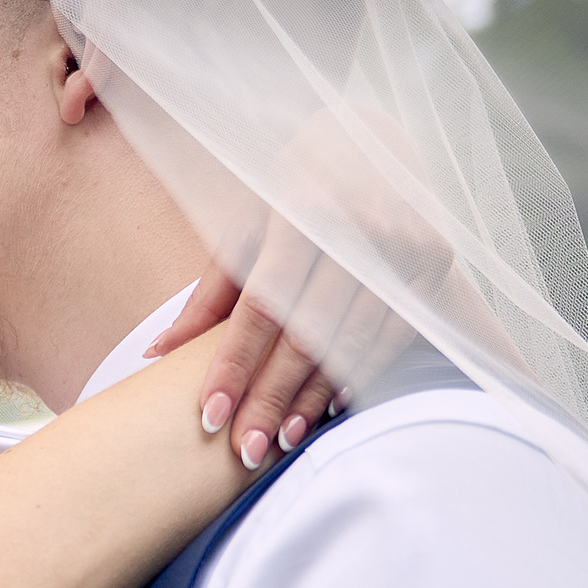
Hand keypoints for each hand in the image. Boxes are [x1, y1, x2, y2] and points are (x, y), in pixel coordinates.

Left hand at [146, 108, 504, 466]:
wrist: (370, 137)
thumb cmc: (291, 187)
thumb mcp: (244, 225)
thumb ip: (208, 294)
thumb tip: (155, 353)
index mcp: (300, 211)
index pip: (262, 306)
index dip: (235, 364)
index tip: (209, 416)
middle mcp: (355, 228)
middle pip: (307, 333)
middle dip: (272, 397)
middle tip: (244, 451)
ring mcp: (401, 245)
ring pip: (352, 341)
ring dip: (313, 398)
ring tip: (280, 442)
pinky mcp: (431, 261)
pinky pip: (393, 333)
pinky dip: (358, 373)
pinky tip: (328, 409)